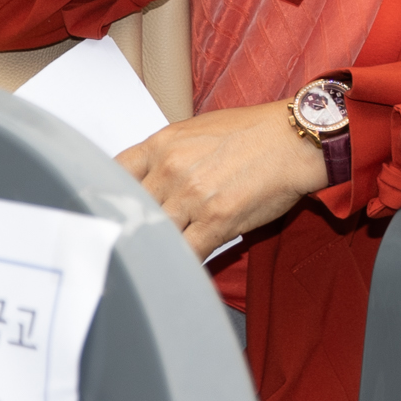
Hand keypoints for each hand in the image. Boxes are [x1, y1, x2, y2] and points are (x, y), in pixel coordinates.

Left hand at [118, 103, 328, 256]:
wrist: (294, 140)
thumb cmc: (252, 132)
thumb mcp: (198, 130)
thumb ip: (167, 154)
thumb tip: (148, 179)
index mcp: (162, 145)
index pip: (114, 174)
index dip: (107, 196)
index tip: (106, 211)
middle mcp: (171, 170)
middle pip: (131, 209)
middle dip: (131, 227)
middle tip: (124, 243)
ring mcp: (192, 197)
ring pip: (155, 234)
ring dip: (154, 249)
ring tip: (149, 261)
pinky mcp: (216, 222)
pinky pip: (185, 254)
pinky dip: (179, 265)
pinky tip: (177, 270)